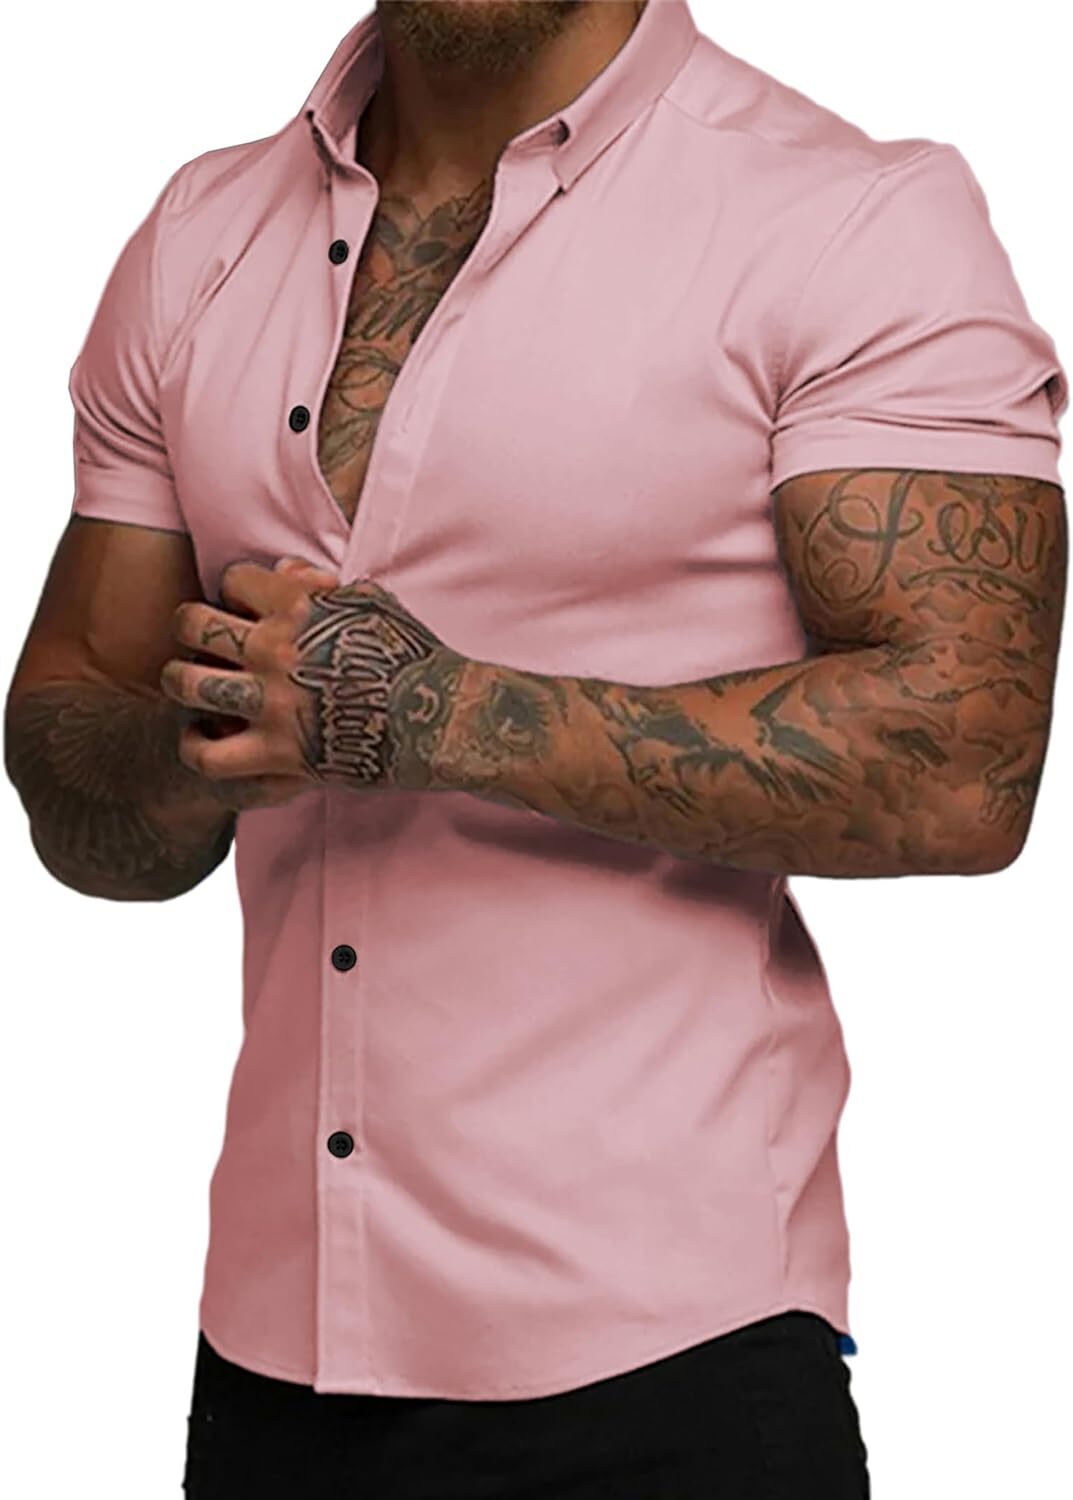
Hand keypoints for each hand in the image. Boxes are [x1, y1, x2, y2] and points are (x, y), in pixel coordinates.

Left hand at [160, 556, 464, 798]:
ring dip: (182, 682)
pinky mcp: (279, 755)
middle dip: (192, 628)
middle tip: (204, 643)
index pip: (233, 580)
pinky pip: (207, 754)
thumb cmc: (412, 657)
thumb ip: (320, 585)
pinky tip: (203, 738)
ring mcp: (274, 703)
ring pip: (186, 684)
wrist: (440, 717)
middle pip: (192, 624)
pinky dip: (195, 746)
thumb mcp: (371, 604)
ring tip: (191, 685)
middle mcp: (277, 650)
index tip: (244, 608)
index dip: (235, 591)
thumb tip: (280, 571)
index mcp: (300, 606)